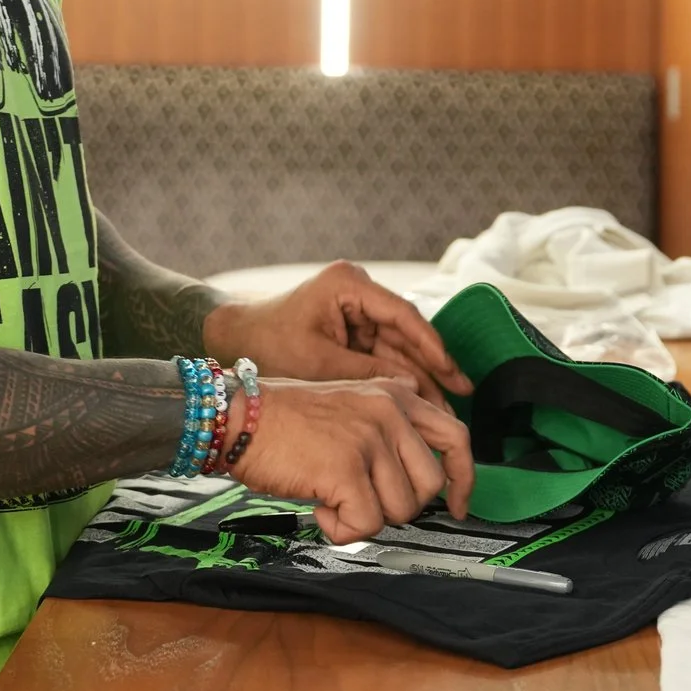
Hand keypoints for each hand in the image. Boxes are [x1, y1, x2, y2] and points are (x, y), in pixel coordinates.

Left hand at [208, 263, 469, 404]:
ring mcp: (356, 309)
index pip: (403, 314)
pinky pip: (383, 353)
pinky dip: (399, 376)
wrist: (230, 339)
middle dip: (432, 365)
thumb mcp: (317, 362)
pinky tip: (421, 398)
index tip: (452, 372)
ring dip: (419, 375)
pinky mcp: (352, 329)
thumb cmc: (265, 344)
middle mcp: (357, 291)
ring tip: (445, 405)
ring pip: (398, 345)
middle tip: (460, 393)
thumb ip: (366, 372)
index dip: (432, 346)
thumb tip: (411, 390)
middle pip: (406, 331)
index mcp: (348, 285)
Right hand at [229, 377, 475, 542]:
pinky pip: (365, 524)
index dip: (464, 478)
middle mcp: (390, 412)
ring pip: (401, 510)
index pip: (456, 437)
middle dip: (402, 508)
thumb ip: (388, 425)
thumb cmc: (284, 419)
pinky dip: (341, 529)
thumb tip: (414, 474)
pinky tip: (319, 508)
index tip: (460, 505)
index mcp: (395, 395)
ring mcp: (370, 439)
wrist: (237, 417)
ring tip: (333, 499)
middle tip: (366, 504)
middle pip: (430, 485)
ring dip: (366, 518)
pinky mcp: (346, 468)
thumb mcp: (349, 401)